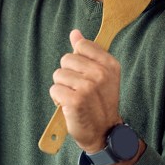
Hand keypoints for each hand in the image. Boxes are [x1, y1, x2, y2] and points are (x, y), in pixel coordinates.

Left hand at [48, 29, 122, 152]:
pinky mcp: (75, 100)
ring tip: (74, 97)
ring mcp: (88, 87)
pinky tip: (69, 105)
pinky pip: (54, 89)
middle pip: (67, 59)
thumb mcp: (101, 75)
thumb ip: (88, 53)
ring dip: (63, 87)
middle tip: (79, 89)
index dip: (78, 60)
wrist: (103, 131)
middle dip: (68, 74)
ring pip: (58, 74)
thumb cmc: (100, 102)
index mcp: (110, 64)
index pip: (82, 45)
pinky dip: (58, 99)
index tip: (85, 73)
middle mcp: (100, 74)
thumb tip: (75, 33)